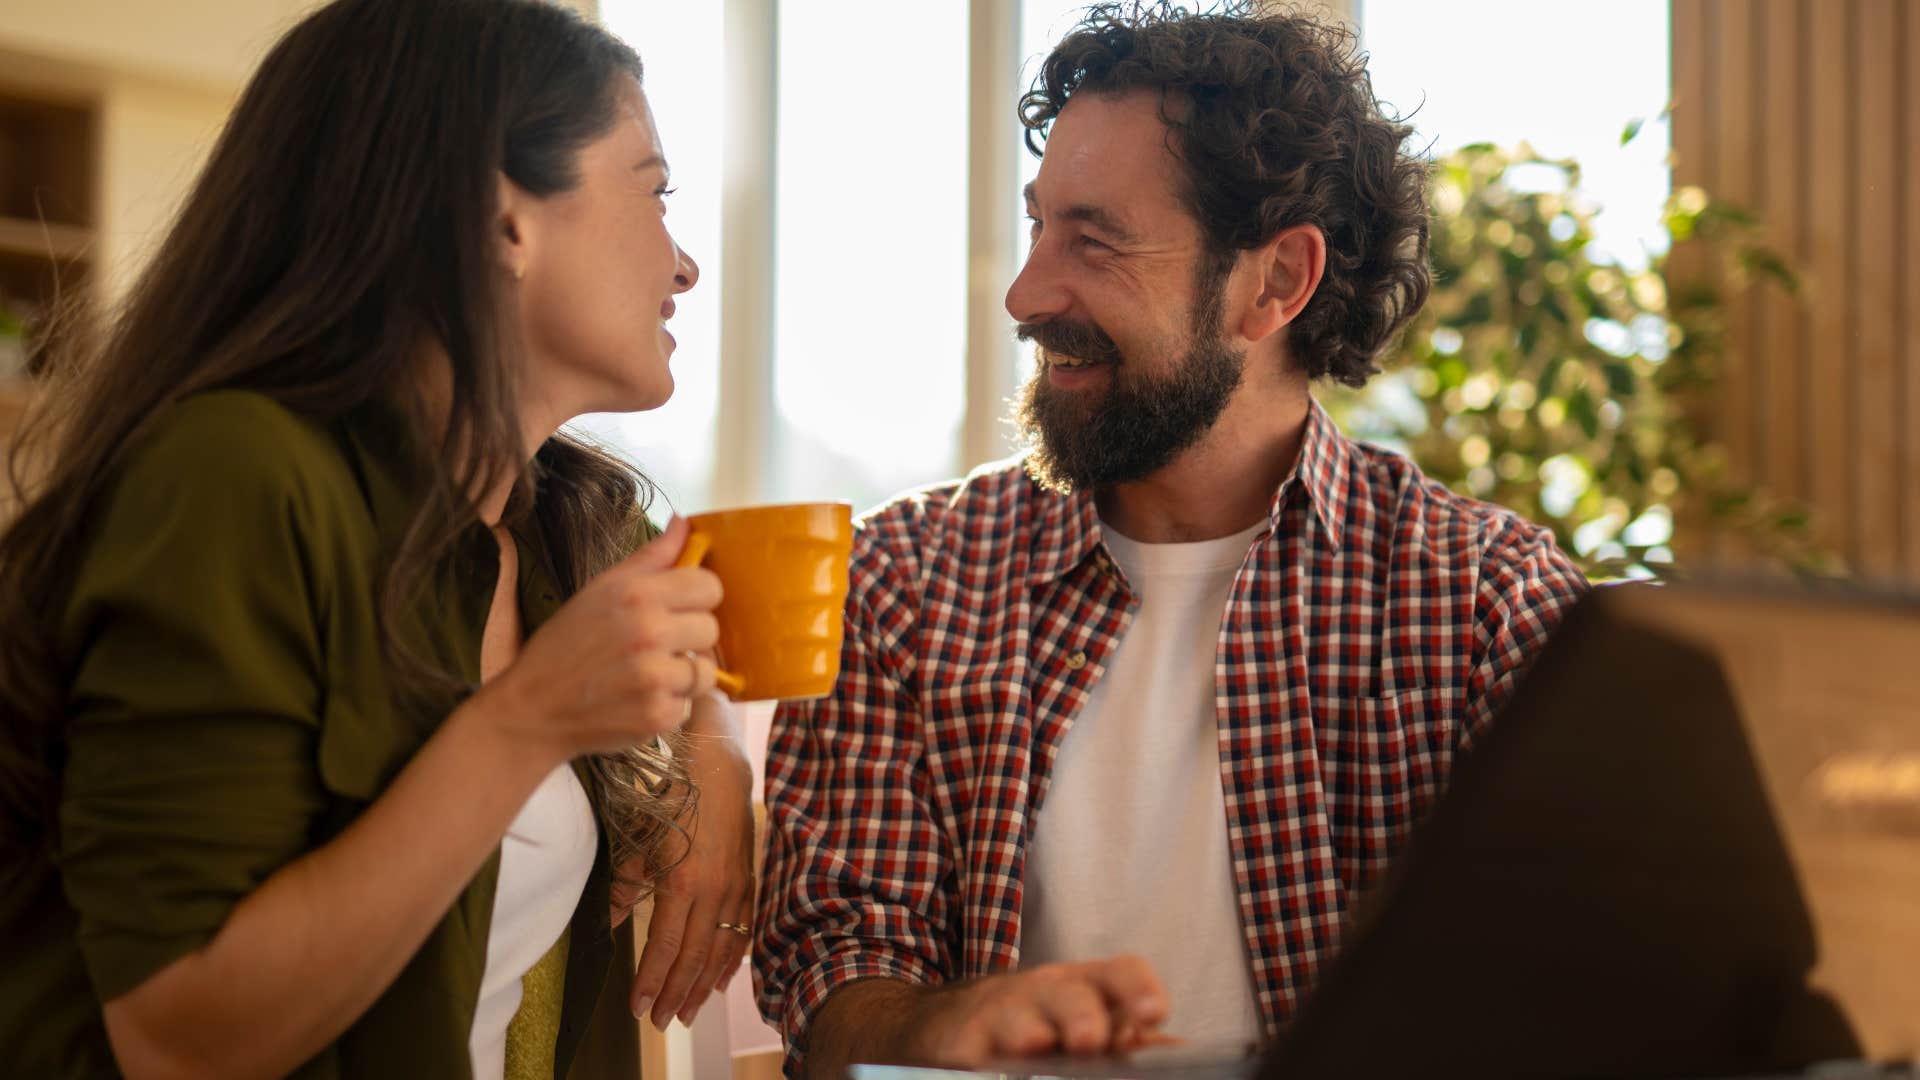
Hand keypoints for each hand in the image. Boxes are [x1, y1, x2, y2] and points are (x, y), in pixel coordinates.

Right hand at [474, 517, 721, 760]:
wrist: (532, 708)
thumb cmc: (566, 645)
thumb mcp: (600, 589)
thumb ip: (650, 557)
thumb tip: (685, 523)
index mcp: (636, 594)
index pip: (710, 586)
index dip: (697, 598)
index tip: (678, 608)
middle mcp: (649, 632)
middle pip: (711, 628)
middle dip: (688, 638)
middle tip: (654, 645)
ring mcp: (654, 677)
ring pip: (705, 670)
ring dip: (682, 675)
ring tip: (645, 674)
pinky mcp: (657, 715)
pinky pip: (688, 704)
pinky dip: (668, 705)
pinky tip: (636, 699)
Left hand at [622, 696, 755, 1028]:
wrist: (719, 765)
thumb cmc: (672, 795)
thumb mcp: (639, 836)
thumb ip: (625, 883)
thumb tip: (610, 921)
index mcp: (682, 881)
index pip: (664, 946)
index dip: (650, 981)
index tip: (636, 1007)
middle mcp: (713, 891)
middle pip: (693, 957)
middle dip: (675, 993)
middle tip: (660, 1022)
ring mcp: (736, 887)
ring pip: (721, 950)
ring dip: (702, 985)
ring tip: (686, 1012)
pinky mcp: (749, 880)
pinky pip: (743, 930)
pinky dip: (732, 959)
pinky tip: (720, 980)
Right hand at [908, 956, 1170, 1066]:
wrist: (953, 1020)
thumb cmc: (1035, 1018)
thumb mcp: (1084, 1017)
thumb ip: (1128, 1035)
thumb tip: (1176, 1050)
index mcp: (1084, 985)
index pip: (1119, 972)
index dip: (1137, 988)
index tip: (1154, 1014)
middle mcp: (1045, 992)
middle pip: (1069, 994)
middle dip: (1082, 1015)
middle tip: (1091, 1040)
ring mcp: (1003, 1016)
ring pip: (1020, 1022)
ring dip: (1031, 1036)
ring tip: (1038, 1045)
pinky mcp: (967, 1043)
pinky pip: (980, 1053)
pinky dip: (991, 1061)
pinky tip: (1000, 1066)